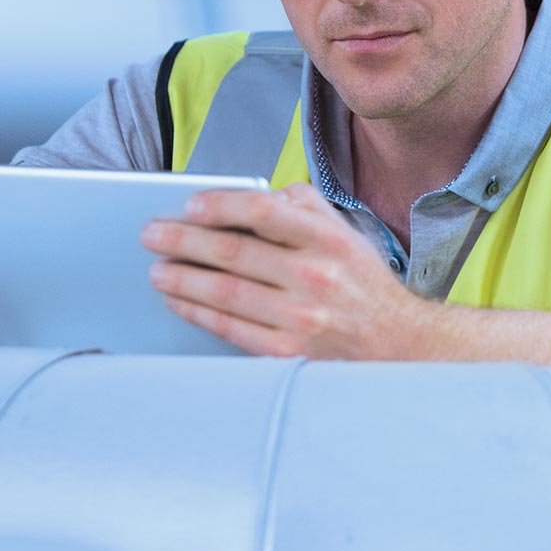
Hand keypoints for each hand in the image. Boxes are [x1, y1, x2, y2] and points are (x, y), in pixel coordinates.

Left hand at [140, 182, 420, 358]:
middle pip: (233, 253)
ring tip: (157, 269)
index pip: (263, 211)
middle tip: (152, 235)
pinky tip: (178, 300)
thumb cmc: (363, 285)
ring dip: (181, 278)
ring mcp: (301, 319)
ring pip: (224, 292)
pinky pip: (230, 328)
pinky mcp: (288, 354)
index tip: (190, 204)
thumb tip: (254, 196)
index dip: (220, 205)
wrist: (398, 345)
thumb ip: (304, 206)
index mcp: (328, 240)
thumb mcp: (345, 233)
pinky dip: (197, 311)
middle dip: (183, 241)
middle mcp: (315, 277)